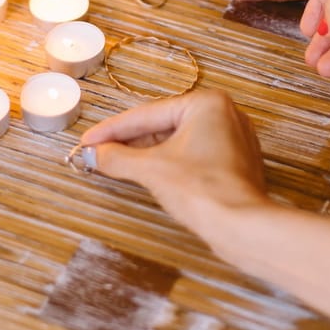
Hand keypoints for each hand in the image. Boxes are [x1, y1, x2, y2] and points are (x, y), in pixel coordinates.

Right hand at [79, 90, 267, 236]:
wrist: (240, 227)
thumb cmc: (202, 190)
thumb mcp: (151, 169)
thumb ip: (118, 157)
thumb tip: (93, 153)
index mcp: (206, 103)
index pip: (148, 114)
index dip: (113, 129)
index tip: (88, 140)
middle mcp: (224, 113)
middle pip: (163, 125)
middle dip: (130, 141)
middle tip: (97, 152)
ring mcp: (233, 138)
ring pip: (178, 141)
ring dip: (147, 153)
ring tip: (115, 163)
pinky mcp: (234, 162)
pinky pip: (193, 154)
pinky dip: (169, 162)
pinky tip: (146, 173)